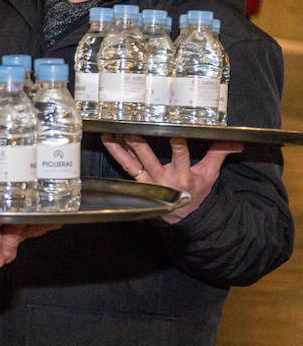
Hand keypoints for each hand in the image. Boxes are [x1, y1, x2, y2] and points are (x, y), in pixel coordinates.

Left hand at [100, 135, 241, 223]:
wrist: (183, 216)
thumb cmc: (196, 192)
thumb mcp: (210, 174)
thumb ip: (219, 154)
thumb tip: (237, 140)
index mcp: (183, 175)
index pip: (181, 156)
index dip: (177, 145)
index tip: (173, 132)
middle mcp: (163, 179)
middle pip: (149, 159)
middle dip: (138, 144)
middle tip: (128, 129)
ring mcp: (148, 182)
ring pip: (132, 164)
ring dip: (120, 149)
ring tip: (110, 133)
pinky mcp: (139, 184)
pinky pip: (126, 168)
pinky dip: (117, 155)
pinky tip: (108, 142)